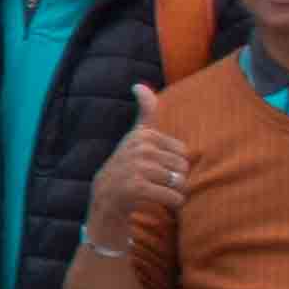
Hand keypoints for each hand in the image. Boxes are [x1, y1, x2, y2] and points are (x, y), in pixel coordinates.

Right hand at [98, 91, 195, 220]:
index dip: (173, 163)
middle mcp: (139, 148)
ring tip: (156, 192)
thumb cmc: (128, 165)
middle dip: (175, 179)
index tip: (154, 167)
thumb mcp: (135, 136)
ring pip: (179, 182)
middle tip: (155, 182)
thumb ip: (145, 112)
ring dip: (174, 192)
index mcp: (143, 135)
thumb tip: (139, 85)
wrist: (105, 198)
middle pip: (183, 167)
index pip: (182, 152)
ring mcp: (137, 167)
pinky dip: (172, 203)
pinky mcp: (137, 188)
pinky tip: (157, 202)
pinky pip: (173, 197)